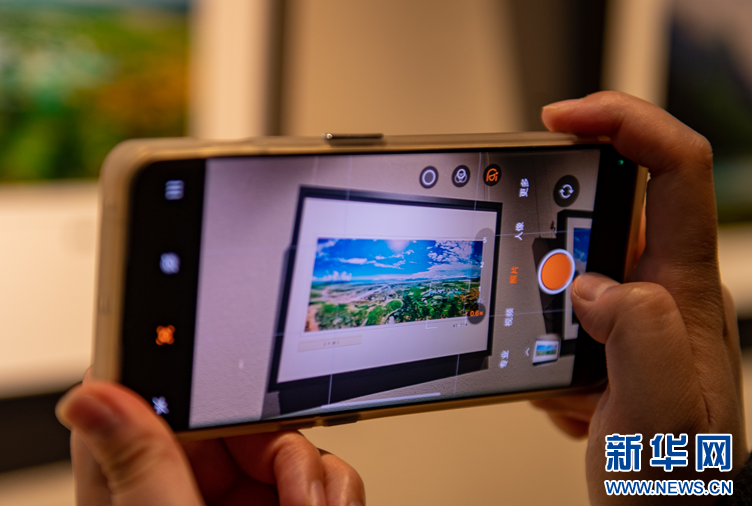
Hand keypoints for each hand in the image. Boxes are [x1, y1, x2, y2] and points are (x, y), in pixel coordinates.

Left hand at [56, 372, 364, 505]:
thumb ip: (139, 466)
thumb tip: (90, 392)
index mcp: (133, 478)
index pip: (158, 395)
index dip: (202, 382)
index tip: (244, 400)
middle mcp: (182, 482)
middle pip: (243, 416)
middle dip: (285, 450)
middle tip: (298, 495)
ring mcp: (233, 500)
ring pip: (288, 445)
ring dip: (318, 480)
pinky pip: (316, 479)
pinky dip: (333, 498)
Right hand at [530, 91, 745, 502]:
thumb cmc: (674, 478)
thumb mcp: (661, 409)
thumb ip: (639, 333)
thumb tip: (593, 283)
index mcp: (685, 289)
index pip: (675, 171)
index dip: (625, 124)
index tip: (564, 119)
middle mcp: (662, 291)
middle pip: (615, 200)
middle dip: (558, 215)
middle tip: (524, 245)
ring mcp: (631, 316)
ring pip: (576, 259)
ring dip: (540, 294)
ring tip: (548, 358)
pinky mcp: (604, 341)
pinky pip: (559, 308)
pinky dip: (539, 335)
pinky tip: (555, 387)